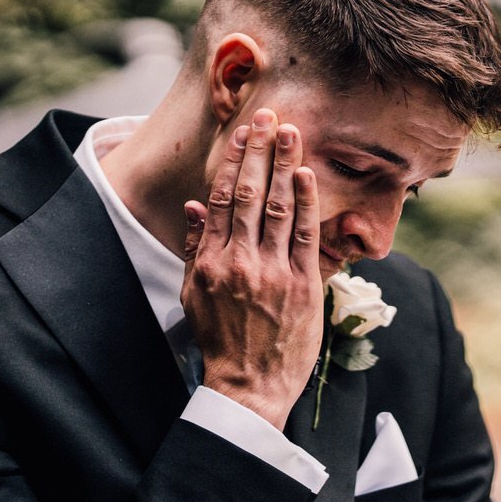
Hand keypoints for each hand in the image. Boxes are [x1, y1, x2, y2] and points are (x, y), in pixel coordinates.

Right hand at [182, 108, 322, 430]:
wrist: (248, 387)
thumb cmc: (220, 342)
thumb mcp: (194, 296)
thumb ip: (196, 249)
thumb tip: (196, 208)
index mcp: (211, 262)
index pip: (222, 200)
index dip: (233, 162)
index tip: (242, 133)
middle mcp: (240, 262)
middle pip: (251, 194)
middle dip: (260, 151)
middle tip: (269, 114)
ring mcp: (273, 274)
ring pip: (279, 208)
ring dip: (285, 165)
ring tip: (291, 132)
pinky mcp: (303, 288)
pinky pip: (306, 237)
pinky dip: (307, 203)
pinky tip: (307, 175)